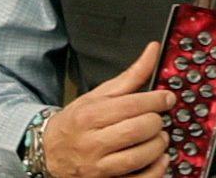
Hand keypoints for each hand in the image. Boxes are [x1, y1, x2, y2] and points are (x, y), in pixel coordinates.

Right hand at [40, 41, 175, 177]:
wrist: (49, 152)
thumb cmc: (77, 122)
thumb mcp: (98, 95)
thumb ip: (130, 76)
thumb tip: (153, 50)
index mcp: (90, 116)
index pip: (130, 106)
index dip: (156, 100)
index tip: (167, 98)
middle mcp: (92, 142)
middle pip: (137, 130)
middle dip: (156, 122)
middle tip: (158, 119)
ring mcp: (98, 167)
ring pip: (139, 156)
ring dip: (158, 145)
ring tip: (159, 137)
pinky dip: (156, 170)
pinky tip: (159, 158)